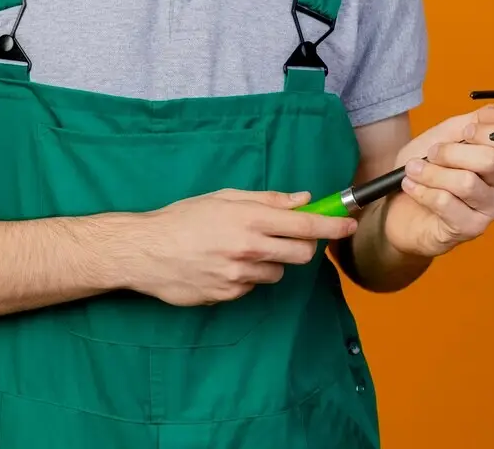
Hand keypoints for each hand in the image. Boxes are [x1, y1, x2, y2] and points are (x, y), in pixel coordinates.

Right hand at [127, 188, 357, 305]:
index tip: (348, 224)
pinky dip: (246, 277)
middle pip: (302, 255)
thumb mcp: (223, 198)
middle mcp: (250, 248)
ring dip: (269, 263)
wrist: (145, 251)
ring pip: (276, 273)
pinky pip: (252, 287)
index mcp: (250, 218)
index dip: (332, 225)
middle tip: (287, 238)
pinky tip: (222, 266)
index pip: (305, 225)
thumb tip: (303, 199)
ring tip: (238, 250)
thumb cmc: (182, 218)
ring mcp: (240, 276)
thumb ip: (267, 199)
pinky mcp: (229, 295)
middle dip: (302, 247)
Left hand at [383, 105, 493, 258]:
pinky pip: (447, 203)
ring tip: (413, 171)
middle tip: (431, 154)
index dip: (489, 132)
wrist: (398, 205)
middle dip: (451, 152)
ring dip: (432, 173)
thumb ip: (469, 122)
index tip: (464, 132)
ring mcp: (489, 209)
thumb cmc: (425, 170)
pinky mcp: (471, 228)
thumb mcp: (441, 137)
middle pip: (489, 160)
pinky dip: (422, 191)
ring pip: (466, 183)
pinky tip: (411, 187)